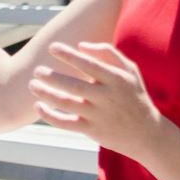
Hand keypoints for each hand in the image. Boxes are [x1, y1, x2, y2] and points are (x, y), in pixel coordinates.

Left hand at [30, 42, 166, 161]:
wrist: (146, 133)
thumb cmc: (134, 96)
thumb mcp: (130, 71)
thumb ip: (108, 53)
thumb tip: (81, 46)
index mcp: (117, 79)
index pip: (89, 64)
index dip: (69, 55)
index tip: (52, 47)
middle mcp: (108, 97)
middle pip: (74, 86)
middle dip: (52, 76)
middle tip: (37, 70)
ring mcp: (99, 116)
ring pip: (67, 104)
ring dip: (46, 94)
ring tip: (32, 85)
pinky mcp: (92, 131)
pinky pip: (66, 123)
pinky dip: (50, 116)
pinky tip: (38, 106)